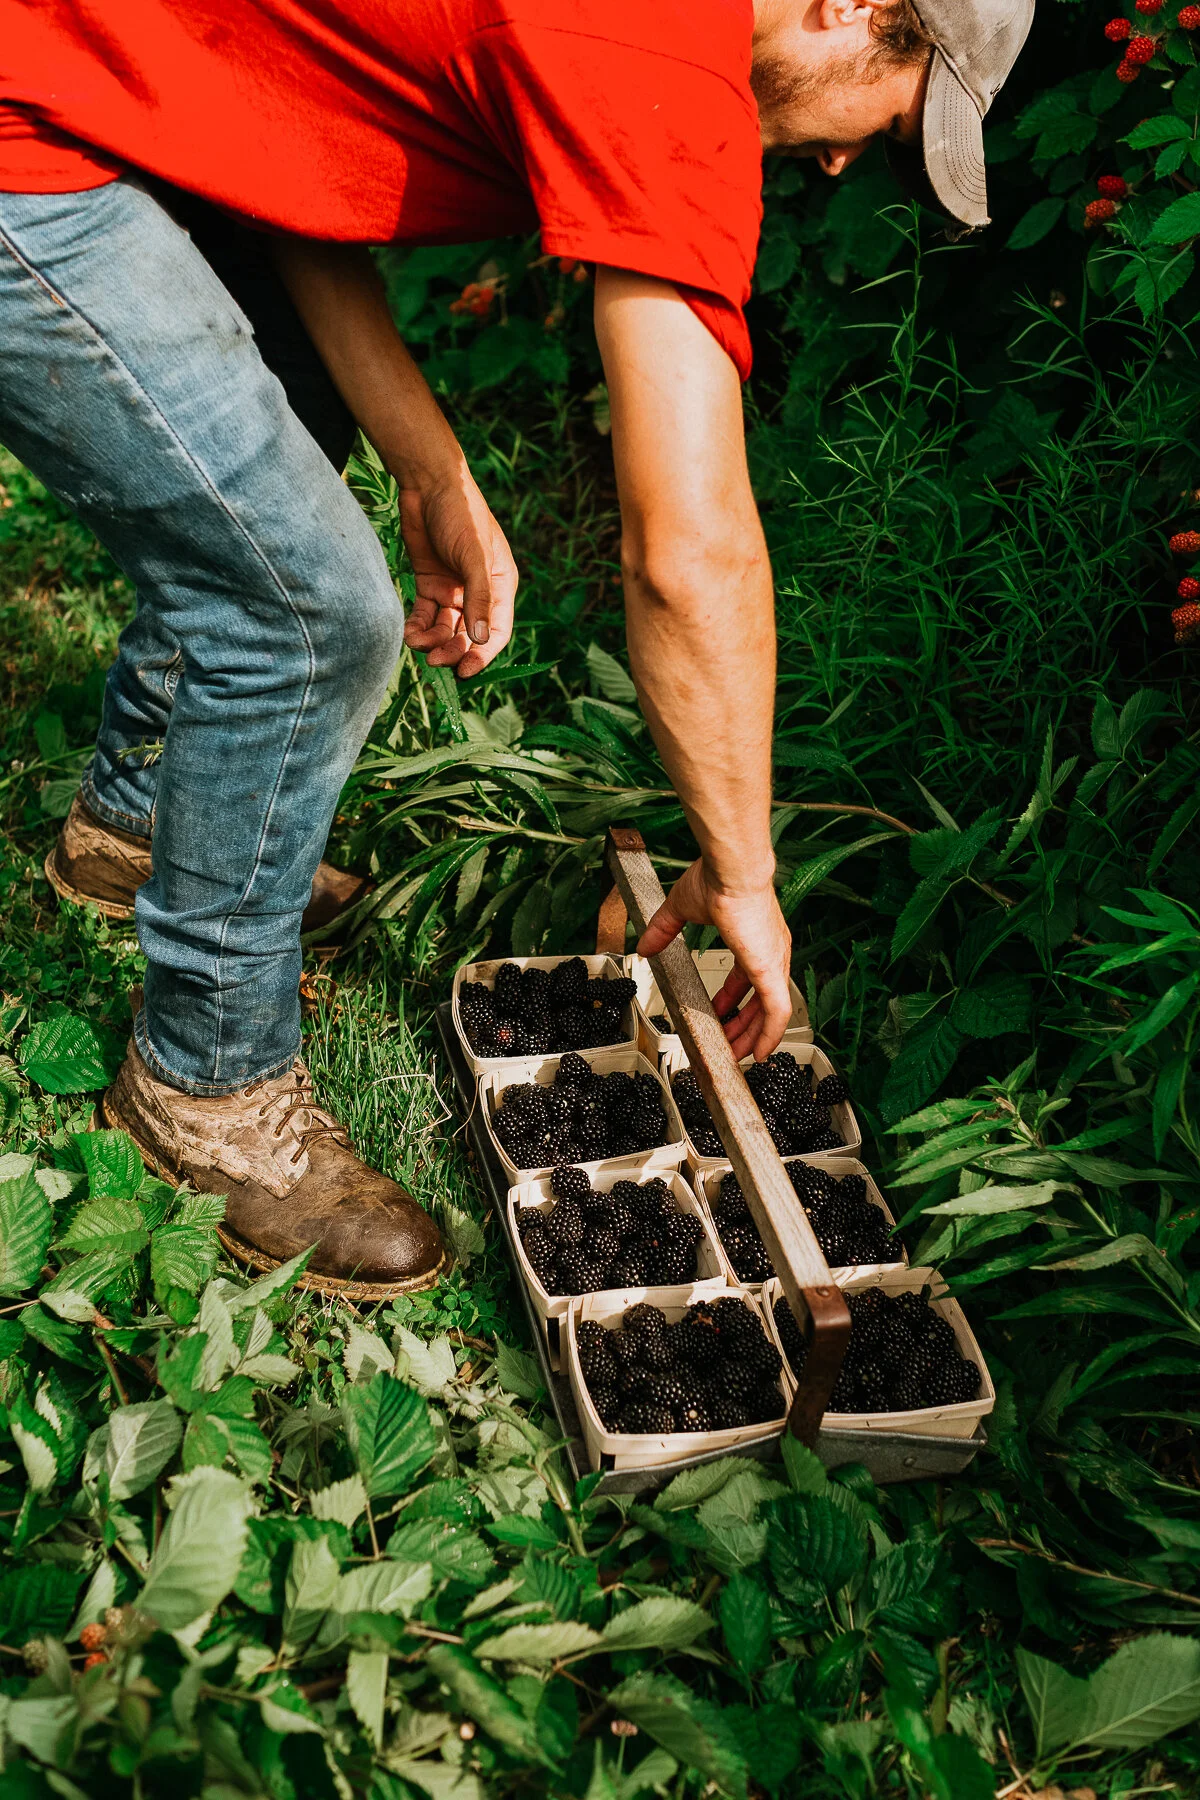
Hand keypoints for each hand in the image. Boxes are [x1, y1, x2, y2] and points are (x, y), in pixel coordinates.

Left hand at [400, 473, 517, 678]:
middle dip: (453, 650)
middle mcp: (478, 592)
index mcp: (500, 586)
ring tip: (416, 644)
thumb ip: (478, 598)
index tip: (464, 672)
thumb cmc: (460, 514)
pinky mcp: (429, 583)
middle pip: (469, 635)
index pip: (497, 632)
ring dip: (432, 641)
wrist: (427, 484)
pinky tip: (407, 633)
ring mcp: (453, 588)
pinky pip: (424, 615)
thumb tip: (482, 639)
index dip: (483, 655)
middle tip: (434, 661)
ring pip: (445, 628)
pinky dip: (417, 627)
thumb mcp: (474, 556)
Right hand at [637, 859, 792, 1061]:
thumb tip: (644, 946)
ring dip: (754, 1036)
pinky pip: (777, 1012)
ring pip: (770, 1012)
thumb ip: (664, 929)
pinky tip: (760, 1052)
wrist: (732, 870)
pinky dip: (770, 1035)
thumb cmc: (717, 879)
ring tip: (739, 1057)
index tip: (718, 1015)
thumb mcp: (683, 909)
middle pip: (759, 1001)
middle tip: (727, 1044)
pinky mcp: (771, 970)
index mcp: (754, 939)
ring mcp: (774, 962)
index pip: (746, 979)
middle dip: (742, 1026)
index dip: (731, 1001)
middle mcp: (771, 952)